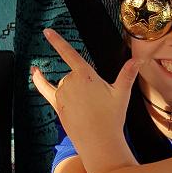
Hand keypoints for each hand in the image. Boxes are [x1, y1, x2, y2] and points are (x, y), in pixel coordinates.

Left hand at [31, 28, 141, 172]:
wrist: (99, 141)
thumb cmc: (111, 118)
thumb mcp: (122, 93)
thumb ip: (127, 74)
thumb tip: (138, 59)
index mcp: (85, 75)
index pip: (69, 53)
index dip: (57, 41)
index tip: (46, 31)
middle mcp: (70, 82)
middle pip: (73, 75)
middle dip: (84, 85)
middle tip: (97, 102)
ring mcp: (61, 94)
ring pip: (65, 85)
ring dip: (74, 92)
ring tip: (88, 109)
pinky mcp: (56, 105)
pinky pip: (44, 88)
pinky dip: (38, 80)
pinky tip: (34, 71)